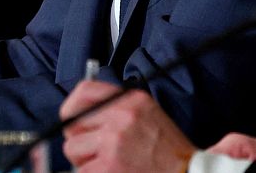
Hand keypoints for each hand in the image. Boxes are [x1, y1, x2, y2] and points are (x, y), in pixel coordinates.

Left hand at [61, 80, 194, 172]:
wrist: (186, 172)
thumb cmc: (167, 149)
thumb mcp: (147, 113)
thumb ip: (117, 108)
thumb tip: (83, 113)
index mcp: (131, 100)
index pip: (85, 91)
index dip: (71, 106)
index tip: (70, 117)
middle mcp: (121, 116)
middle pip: (72, 124)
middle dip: (79, 139)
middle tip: (94, 150)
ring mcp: (113, 141)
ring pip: (72, 149)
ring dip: (84, 160)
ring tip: (107, 163)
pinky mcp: (108, 166)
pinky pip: (82, 171)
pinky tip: (112, 172)